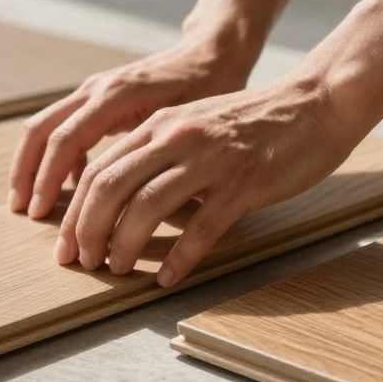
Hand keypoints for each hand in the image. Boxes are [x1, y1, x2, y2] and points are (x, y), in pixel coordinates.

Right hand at [9, 37, 253, 218]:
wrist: (210, 55)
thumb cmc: (207, 89)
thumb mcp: (187, 123)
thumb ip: (159, 154)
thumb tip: (141, 205)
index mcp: (115, 96)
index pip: (65, 140)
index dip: (48, 179)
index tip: (40, 214)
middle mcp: (96, 89)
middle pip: (41, 130)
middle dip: (28, 173)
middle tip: (22, 213)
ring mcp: (93, 90)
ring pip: (45, 127)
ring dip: (35, 166)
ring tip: (33, 205)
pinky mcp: (98, 97)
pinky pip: (65, 127)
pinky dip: (59, 158)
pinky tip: (73, 188)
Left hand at [53, 72, 366, 286]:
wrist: (316, 103)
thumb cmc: (256, 122)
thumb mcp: (195, 125)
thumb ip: (160, 151)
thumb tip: (124, 195)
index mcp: (160, 124)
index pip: (98, 169)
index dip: (74, 210)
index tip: (67, 244)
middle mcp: (176, 137)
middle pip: (109, 186)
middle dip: (87, 230)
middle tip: (82, 263)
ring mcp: (209, 160)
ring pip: (146, 206)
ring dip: (124, 244)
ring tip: (117, 269)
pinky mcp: (243, 183)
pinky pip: (202, 228)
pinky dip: (179, 258)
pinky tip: (168, 278)